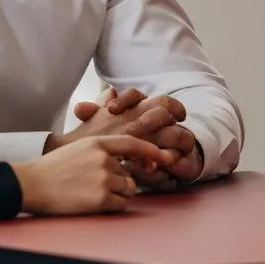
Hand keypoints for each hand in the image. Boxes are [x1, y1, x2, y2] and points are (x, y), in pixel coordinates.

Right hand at [15, 135, 175, 214]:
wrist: (33, 184)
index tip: (163, 157)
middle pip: (128, 173)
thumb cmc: (53, 167)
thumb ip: (101, 144)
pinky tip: (93, 202)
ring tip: (92, 193)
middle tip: (96, 185)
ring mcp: (103, 178)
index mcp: (98, 143)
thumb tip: (120, 147)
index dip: (150, 151)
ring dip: (116, 194)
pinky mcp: (100, 198)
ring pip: (127, 189)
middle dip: (120, 182)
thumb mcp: (78, 145)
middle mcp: (104, 158)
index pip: (132, 144)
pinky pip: (120, 204)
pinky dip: (112, 206)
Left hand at [70, 88, 199, 188]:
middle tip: (132, 130)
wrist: (150, 168)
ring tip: (152, 152)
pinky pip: (185, 159)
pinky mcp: (185, 159)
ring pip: (178, 132)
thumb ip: (94, 118)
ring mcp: (175, 138)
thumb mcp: (106, 133)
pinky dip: (177, 162)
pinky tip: (166, 167)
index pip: (136, 95)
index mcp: (141, 109)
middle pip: (163, 106)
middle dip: (148, 118)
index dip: (125, 100)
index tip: (110, 109)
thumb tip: (79, 108)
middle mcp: (161, 120)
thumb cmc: (124, 145)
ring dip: (168, 138)